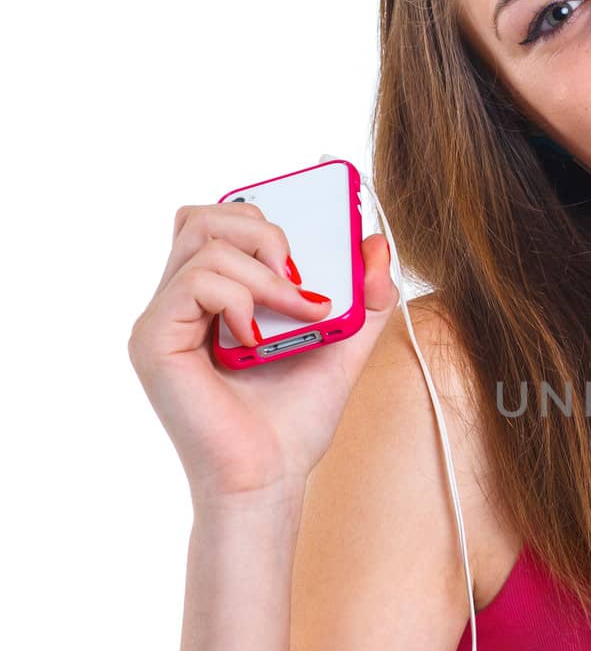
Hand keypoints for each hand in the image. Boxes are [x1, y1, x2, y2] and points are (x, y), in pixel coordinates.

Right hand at [128, 200, 399, 502]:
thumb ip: (362, 297)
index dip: (267, 196)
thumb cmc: (294, 422)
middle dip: (269, 233)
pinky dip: (243, 301)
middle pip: (208, 215)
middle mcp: (183, 300)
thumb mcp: (343, 346)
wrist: (270, 479)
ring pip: (206, 240)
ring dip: (267, 273)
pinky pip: (198, 281)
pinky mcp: (153, 338)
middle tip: (303, 283)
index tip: (322, 171)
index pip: (226, 219)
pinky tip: (257, 340)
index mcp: (218, 296)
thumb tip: (376, 241)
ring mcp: (163, 317)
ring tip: (296, 318)